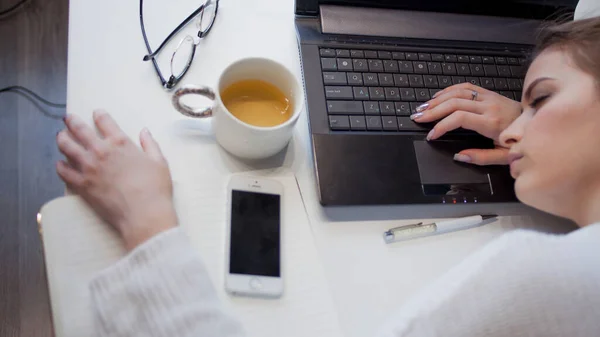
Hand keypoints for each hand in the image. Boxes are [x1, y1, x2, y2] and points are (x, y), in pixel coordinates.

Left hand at [56, 110, 176, 250]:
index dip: (99, 115)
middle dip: (72, 121)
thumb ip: (150, 144)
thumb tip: (144, 131)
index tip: (97, 113)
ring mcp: (88, 167)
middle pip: (79, 129)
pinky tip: (60, 164)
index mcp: (120, 143)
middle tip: (68, 118)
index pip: (104, 121)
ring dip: (62, 139)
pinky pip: (63, 171)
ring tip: (61, 136)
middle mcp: (100, 151)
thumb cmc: (155, 188)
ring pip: (67, 147)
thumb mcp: (159, 162)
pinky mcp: (81, 185)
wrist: (143, 213)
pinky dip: (60, 166)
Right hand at [411, 83, 520, 164]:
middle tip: (418, 118)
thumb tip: (460, 156)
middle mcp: (489, 106)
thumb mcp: (504, 157)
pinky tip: (438, 97)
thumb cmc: (522, 141)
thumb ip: (481, 157)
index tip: (432, 135)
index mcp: (491, 122)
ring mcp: (489, 97)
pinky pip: (466, 87)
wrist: (539, 123)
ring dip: (437, 99)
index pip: (460, 118)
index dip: (442, 126)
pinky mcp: (489, 93)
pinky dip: (449, 90)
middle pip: (454, 103)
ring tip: (422, 108)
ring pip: (457, 93)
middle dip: (433, 111)